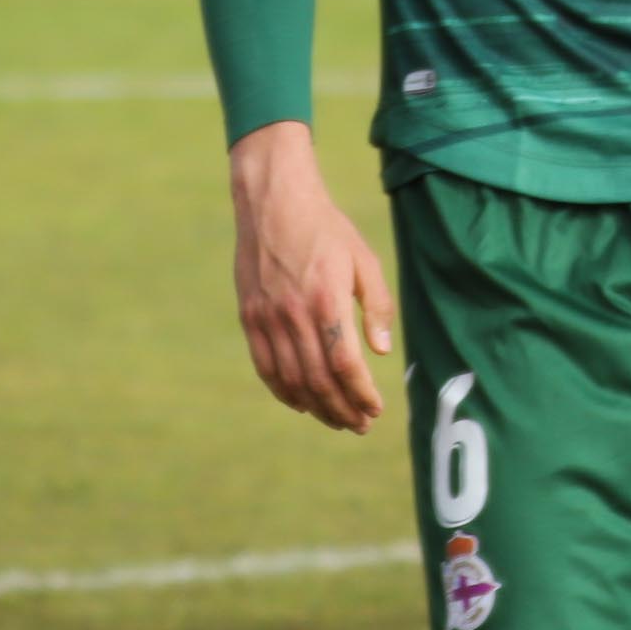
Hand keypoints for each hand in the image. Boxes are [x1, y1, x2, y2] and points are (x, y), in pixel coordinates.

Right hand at [228, 122, 396, 432]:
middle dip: (342, 408)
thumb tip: (381, 352)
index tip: (376, 409)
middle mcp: (293, 315)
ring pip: (291, 379)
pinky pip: (265, 366)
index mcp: (326, 300)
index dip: (360, 393)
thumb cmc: (327, 230)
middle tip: (361, 425)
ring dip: (316, 406)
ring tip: (338, 420)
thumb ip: (376, 305)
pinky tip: (303, 403)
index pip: (344, 364)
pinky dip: (284, 391)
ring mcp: (266, 318)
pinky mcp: (249, 317)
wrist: (274, 204)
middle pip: (317, 380)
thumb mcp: (364, 259)